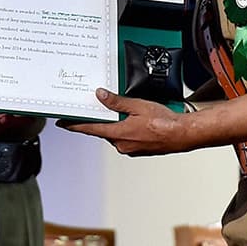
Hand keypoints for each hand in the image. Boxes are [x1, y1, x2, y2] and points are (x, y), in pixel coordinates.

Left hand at [55, 88, 185, 156]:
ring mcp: (130, 149)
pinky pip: (125, 138)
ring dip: (113, 125)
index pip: (90, 129)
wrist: (183, 135)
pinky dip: (123, 129)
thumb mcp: (138, 105)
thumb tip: (101, 96)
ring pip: (114, 134)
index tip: (62, 123)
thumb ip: (117, 102)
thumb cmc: (164, 121)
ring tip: (119, 113)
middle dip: (98, 121)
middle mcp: (121, 145)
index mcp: (118, 134)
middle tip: (92, 109)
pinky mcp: (138, 150)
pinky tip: (131, 121)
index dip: (74, 125)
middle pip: (102, 131)